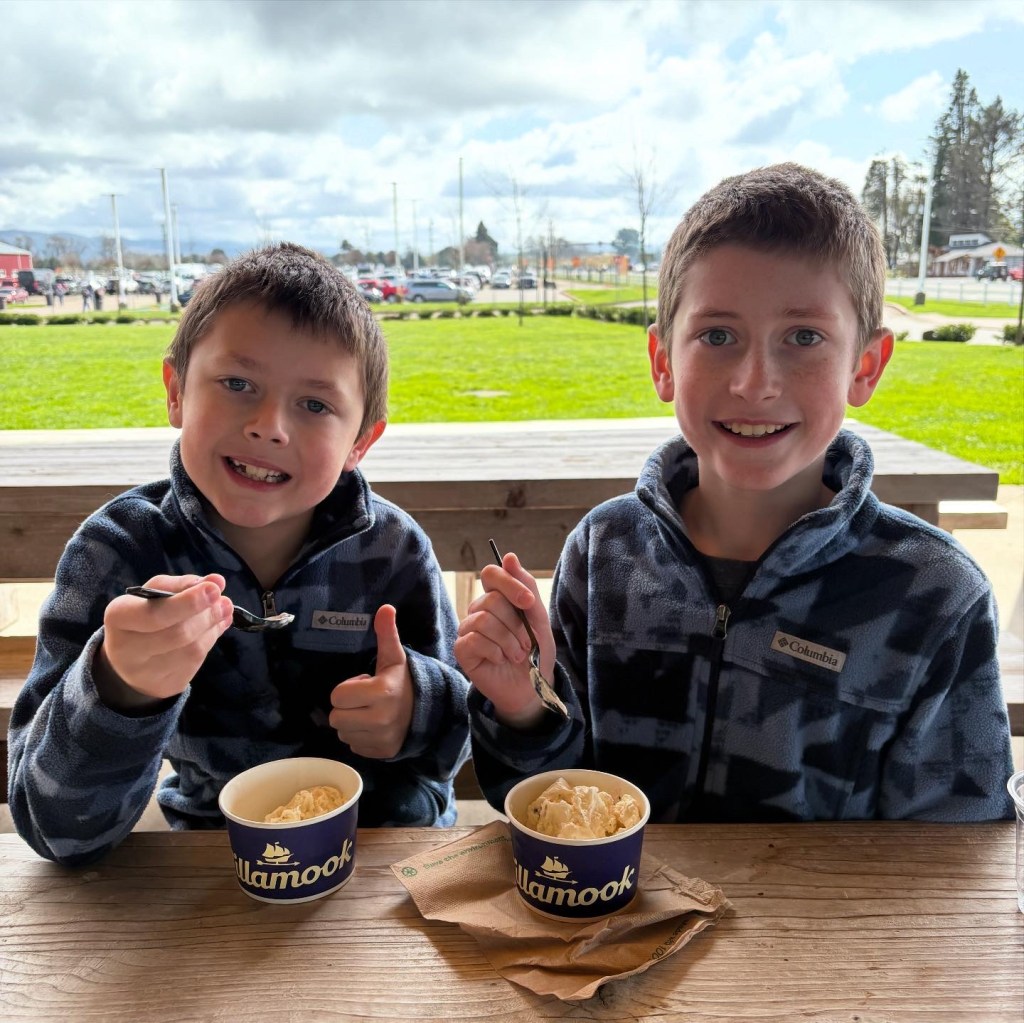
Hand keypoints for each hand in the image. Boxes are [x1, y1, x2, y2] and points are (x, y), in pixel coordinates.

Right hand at [97, 574, 233, 708]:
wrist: (129, 658)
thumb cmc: (143, 615)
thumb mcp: (154, 593)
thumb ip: (183, 584)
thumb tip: (216, 581)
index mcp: (119, 617)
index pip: (155, 613)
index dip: (188, 602)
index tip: (214, 588)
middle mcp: (126, 650)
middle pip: (178, 634)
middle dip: (207, 615)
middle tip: (224, 600)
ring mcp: (145, 674)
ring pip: (191, 650)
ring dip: (213, 627)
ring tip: (224, 610)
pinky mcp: (164, 686)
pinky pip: (195, 663)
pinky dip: (211, 640)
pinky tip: (216, 627)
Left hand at [329, 604, 413, 758]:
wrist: (428, 710)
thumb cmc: (402, 682)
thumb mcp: (394, 657)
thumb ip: (386, 634)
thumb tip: (385, 607)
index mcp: (381, 692)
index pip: (337, 696)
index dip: (347, 689)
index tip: (365, 685)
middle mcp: (381, 719)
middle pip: (335, 718)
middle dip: (346, 708)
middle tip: (365, 701)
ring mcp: (381, 739)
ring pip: (343, 734)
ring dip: (351, 724)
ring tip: (369, 714)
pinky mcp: (381, 753)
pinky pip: (354, 747)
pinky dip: (360, 738)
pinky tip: (374, 728)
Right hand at [454, 552, 552, 728]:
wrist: (533, 688)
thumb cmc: (536, 653)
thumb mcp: (538, 619)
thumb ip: (526, 588)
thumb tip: (509, 557)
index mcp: (498, 599)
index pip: (491, 574)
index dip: (509, 584)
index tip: (528, 602)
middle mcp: (479, 611)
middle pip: (492, 600)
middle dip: (516, 624)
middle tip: (526, 643)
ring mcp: (468, 630)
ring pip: (484, 620)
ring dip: (509, 641)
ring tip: (517, 654)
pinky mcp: (462, 650)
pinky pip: (475, 640)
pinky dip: (496, 652)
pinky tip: (500, 660)